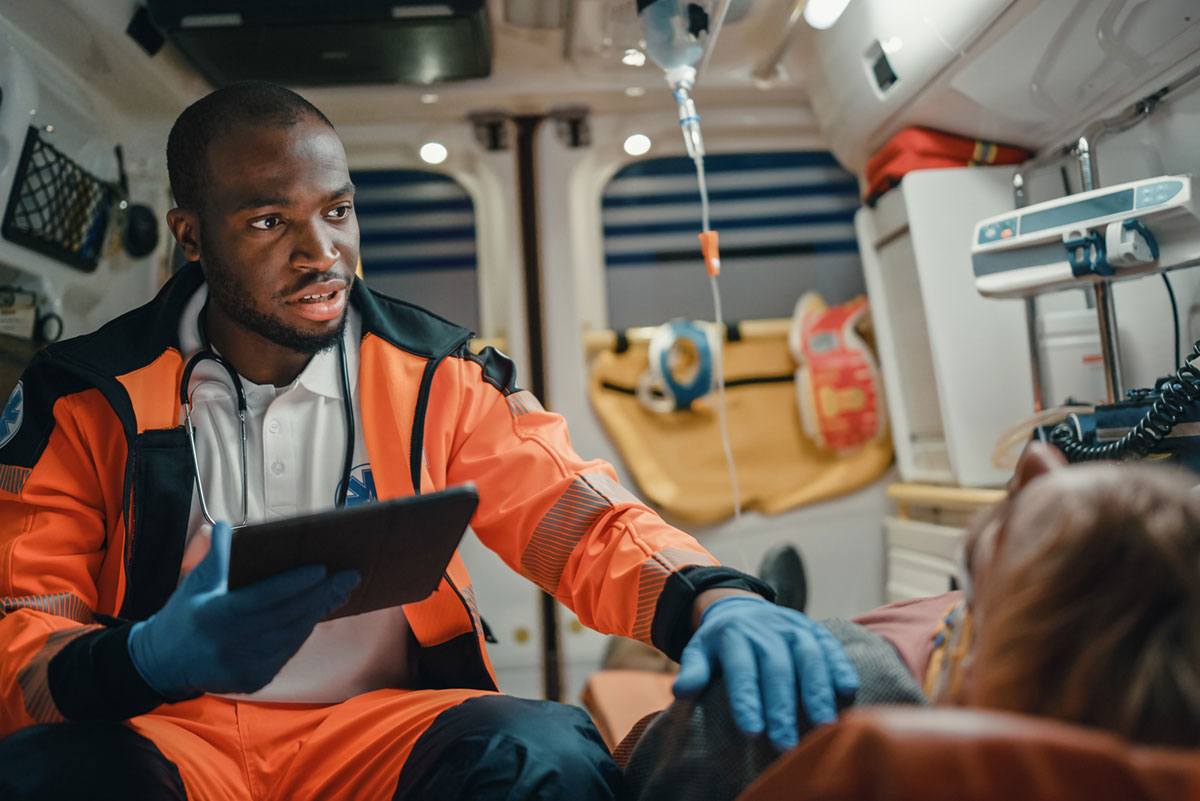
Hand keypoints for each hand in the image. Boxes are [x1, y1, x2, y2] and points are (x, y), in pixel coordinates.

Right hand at [127, 521, 359, 698]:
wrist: (162, 665)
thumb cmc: (182, 616)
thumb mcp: (193, 584)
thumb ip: (214, 557)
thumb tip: (223, 524)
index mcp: (215, 616)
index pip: (263, 598)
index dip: (293, 584)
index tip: (320, 568)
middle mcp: (232, 644)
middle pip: (287, 616)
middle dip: (321, 594)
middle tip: (350, 576)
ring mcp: (244, 666)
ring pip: (293, 635)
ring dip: (319, 612)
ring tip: (342, 590)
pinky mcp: (254, 680)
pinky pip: (287, 651)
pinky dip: (304, 630)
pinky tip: (320, 612)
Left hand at [673, 596, 857, 750]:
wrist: (741, 606)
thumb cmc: (720, 642)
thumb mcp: (699, 649)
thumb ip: (694, 669)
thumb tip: (681, 691)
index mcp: (734, 635)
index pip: (741, 669)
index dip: (747, 700)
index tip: (752, 731)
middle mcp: (766, 629)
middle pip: (777, 667)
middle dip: (782, 706)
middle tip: (786, 743)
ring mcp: (793, 626)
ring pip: (808, 656)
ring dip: (817, 691)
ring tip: (822, 725)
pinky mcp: (814, 629)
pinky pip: (830, 646)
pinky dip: (840, 667)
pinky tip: (848, 692)